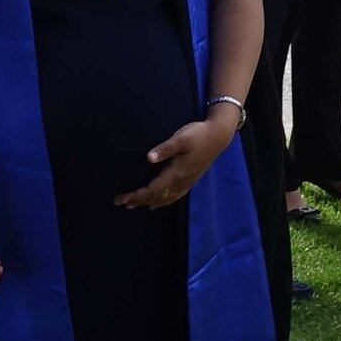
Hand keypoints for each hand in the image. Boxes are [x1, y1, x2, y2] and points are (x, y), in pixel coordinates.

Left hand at [116, 105, 241, 210]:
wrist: (218, 136)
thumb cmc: (198, 134)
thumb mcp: (181, 138)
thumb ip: (165, 148)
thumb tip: (149, 158)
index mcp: (176, 173)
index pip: (152, 190)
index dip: (136, 196)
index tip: (121, 199)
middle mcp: (181, 182)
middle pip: (156, 197)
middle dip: (138, 201)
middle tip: (121, 203)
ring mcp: (187, 182)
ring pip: (165, 199)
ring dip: (148, 202)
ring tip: (134, 205)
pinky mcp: (190, 180)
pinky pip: (173, 197)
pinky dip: (162, 202)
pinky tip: (157, 204)